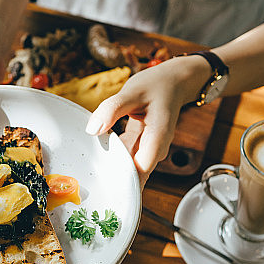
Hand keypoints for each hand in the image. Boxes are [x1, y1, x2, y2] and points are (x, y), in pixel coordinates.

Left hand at [85, 57, 210, 185]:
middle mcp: (156, 149)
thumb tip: (92, 130)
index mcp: (158, 138)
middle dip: (112, 178)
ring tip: (91, 163)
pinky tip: (100, 149)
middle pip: (134, 175)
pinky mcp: (142, 148)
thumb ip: (112, 109)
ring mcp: (149, 150)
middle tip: (90, 176)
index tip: (100, 180)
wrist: (173, 83)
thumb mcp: (132, 91)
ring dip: (110, 167)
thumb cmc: (156, 85)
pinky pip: (125, 158)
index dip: (121, 178)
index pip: (140, 170)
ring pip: (129, 168)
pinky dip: (112, 155)